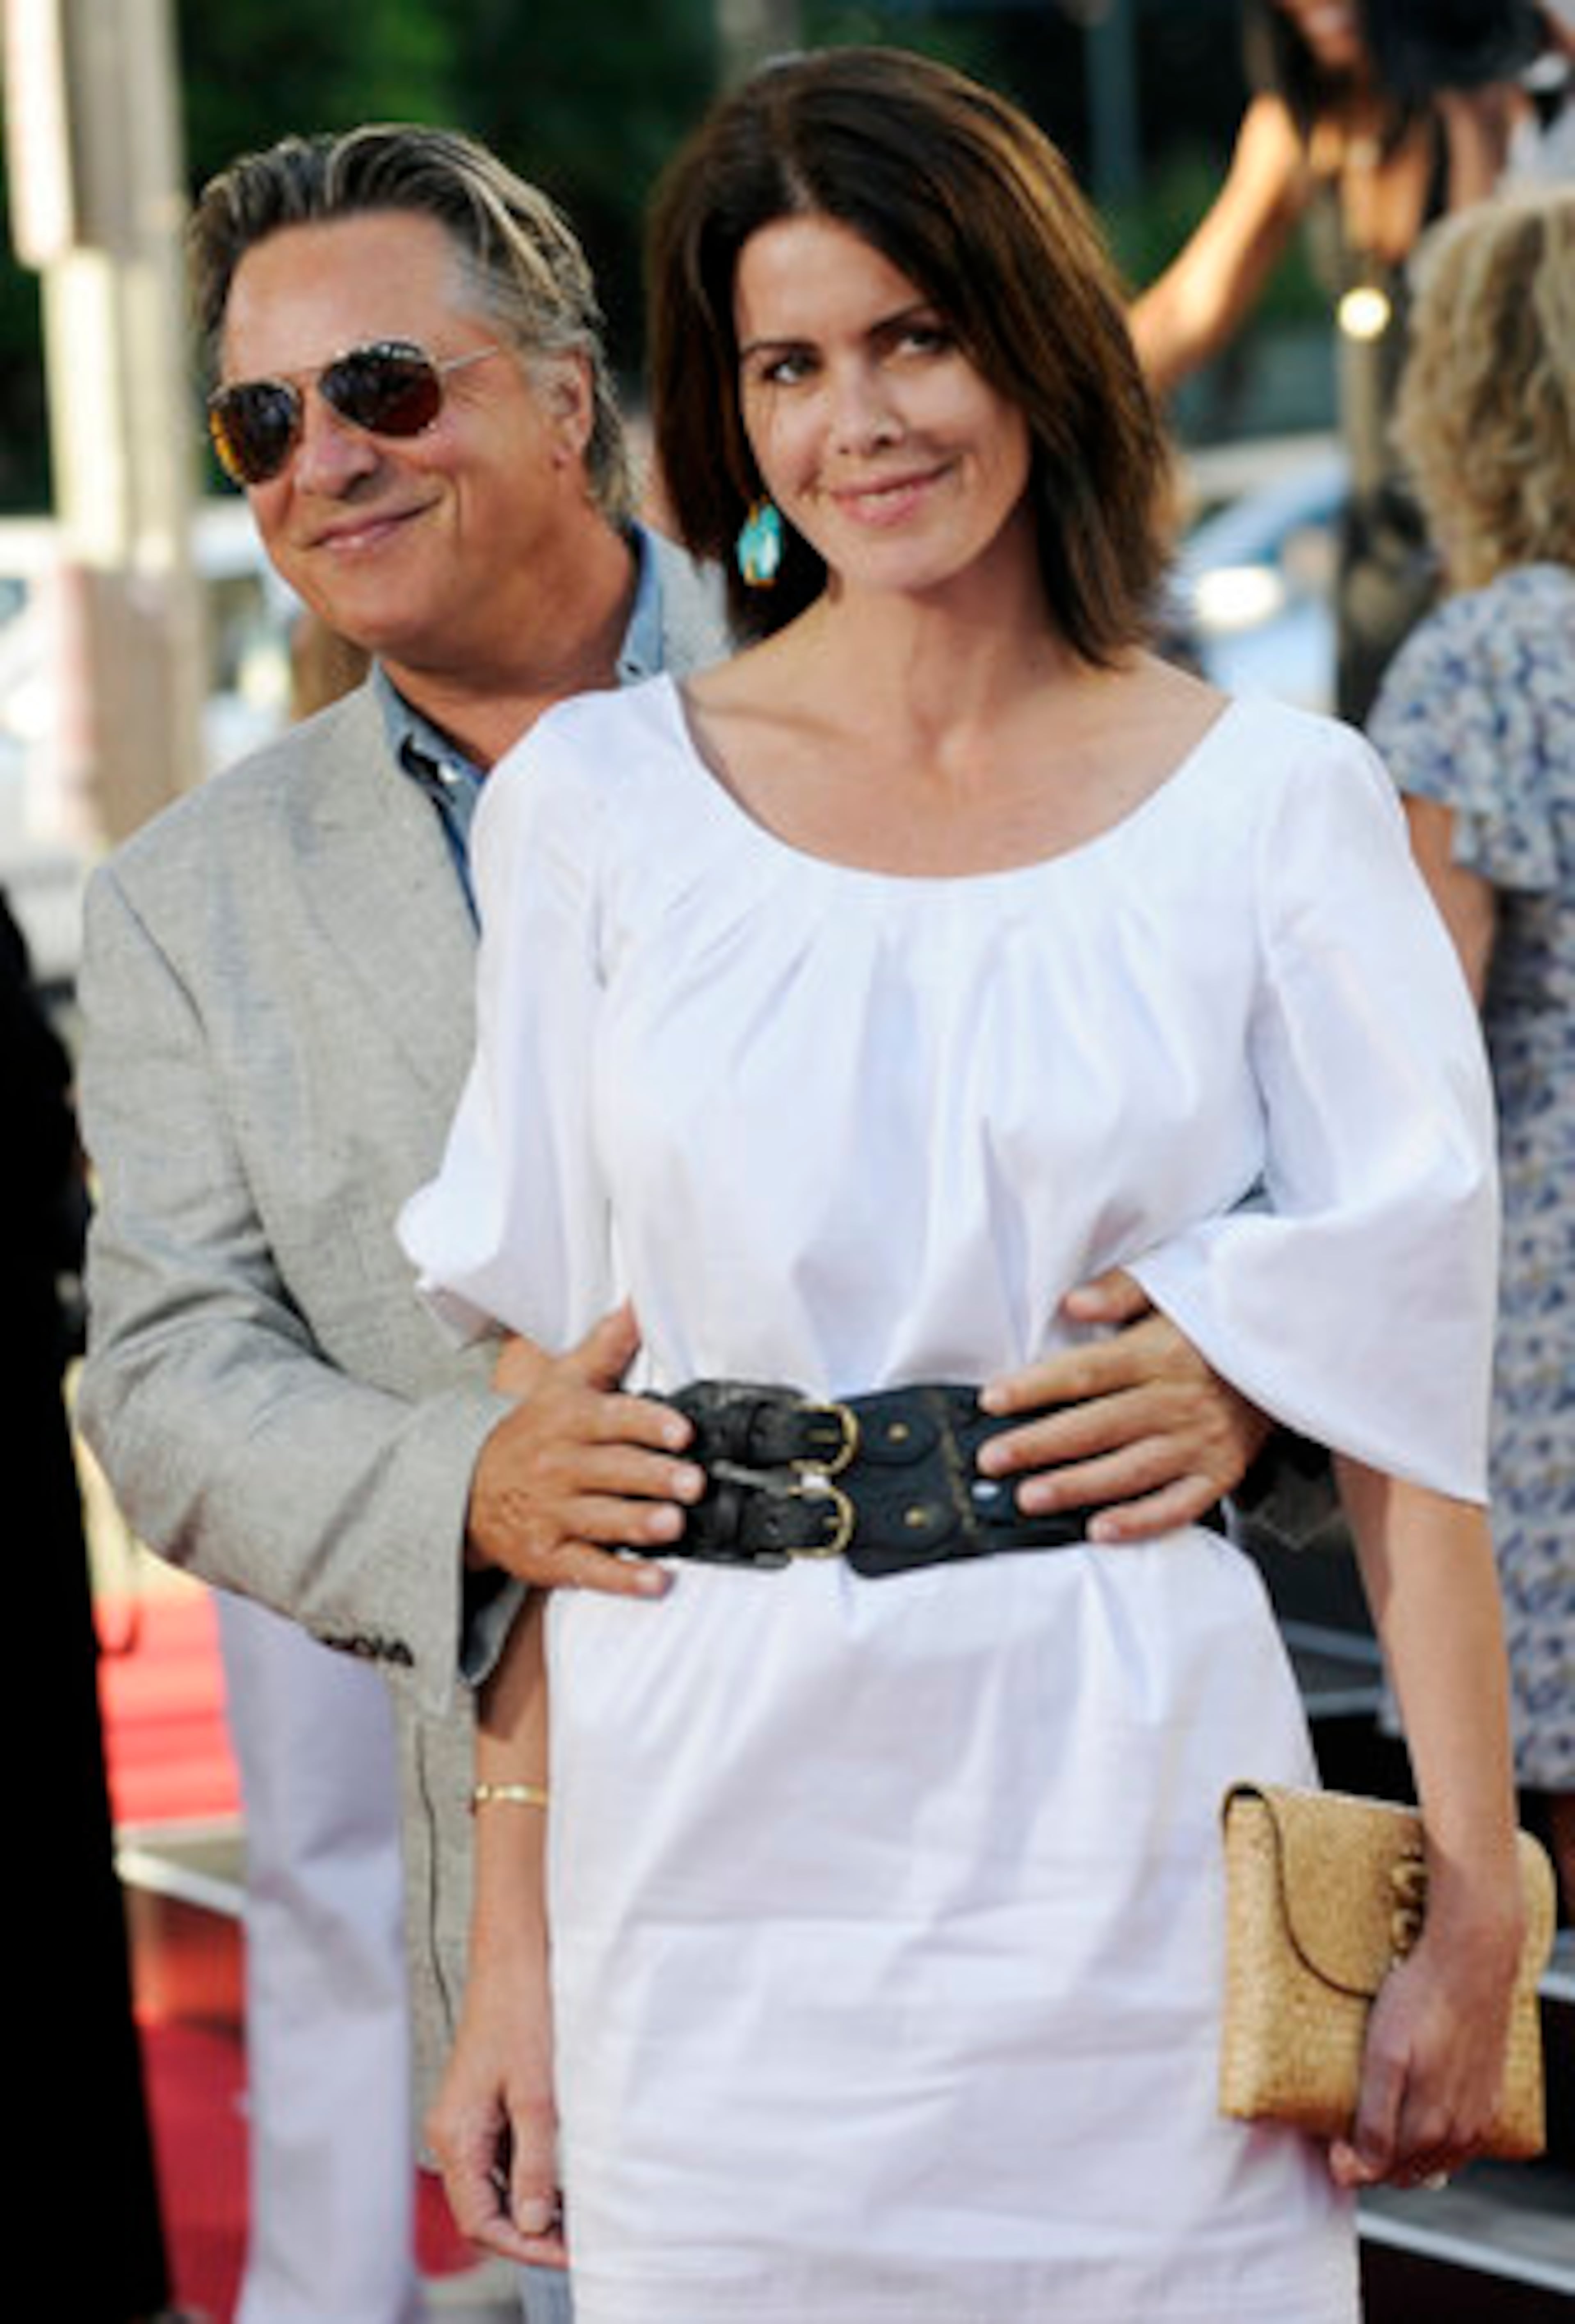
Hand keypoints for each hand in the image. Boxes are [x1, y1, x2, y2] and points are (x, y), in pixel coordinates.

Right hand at [426, 1940, 566, 2267]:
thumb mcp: (535, 2093)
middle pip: (484, 2208)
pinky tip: (562, 2181)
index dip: (523, 2246)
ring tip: (578, 2219)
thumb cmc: (521, 2010)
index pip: (480, 2219)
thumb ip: (533, 2162)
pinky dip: (531, 2176)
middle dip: (529, 2233)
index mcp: (455, 2134)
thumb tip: (533, 2223)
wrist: (516, 1954)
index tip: (569, 2254)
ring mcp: (468, 2119)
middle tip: (578, 2243)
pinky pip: (503, 2157)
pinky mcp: (484, 2104)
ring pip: (495, 2185)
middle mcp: (453, 2132)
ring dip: (532, 2206)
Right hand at [466, 1302, 702, 1595]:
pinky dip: (622, 1578)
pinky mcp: (548, 1556)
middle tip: (692, 1482)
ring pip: (600, 1519)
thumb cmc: (530, 1432)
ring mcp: (552, 1513)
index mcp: (568, 1421)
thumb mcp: (560, 1382)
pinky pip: (588, 1569)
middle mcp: (560, 1466)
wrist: (464, 1489)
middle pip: (611, 1470)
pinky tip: (655, 1582)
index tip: (681, 1430)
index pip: (610, 1418)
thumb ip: (605, 1346)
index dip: (647, 1424)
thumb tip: (639, 1302)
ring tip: (672, 1525)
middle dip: (653, 1476)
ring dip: (638, 1523)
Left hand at [977, 1269, 1269, 1540]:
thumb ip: (1121, 1289)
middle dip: (1039, 1444)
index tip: (992, 1399)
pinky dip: (1140, 1521)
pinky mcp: (1221, 1472)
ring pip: (1130, 1470)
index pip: (1086, 1371)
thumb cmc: (1216, 1324)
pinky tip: (1100, 1530)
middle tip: (991, 1459)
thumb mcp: (1173, 1288)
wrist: (1289, 1352)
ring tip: (1029, 1497)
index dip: (1036, 1386)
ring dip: (1077, 1487)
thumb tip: (1073, 1301)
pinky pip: (1178, 1504)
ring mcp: (1202, 1440)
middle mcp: (1179, 1399)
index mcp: (1160, 1351)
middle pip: (1098, 1425)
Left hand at [1328, 1905, 1522, 2190]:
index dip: (1350, 2158)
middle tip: (1351, 2119)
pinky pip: (1458, 2136)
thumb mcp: (1384, 2060)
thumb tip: (1354, 2171)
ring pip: (1433, 2157)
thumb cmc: (1420, 2004)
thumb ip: (1374, 2122)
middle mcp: (1460, 2135)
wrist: (1470, 1964)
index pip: (1380, 2171)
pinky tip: (1417, 2105)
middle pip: (1406, 2168)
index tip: (1331, 2134)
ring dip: (1404, 2145)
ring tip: (1380, 2110)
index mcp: (1430, 2130)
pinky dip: (1433, 2131)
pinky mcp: (1489, 2098)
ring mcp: (1479, 2119)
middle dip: (1376, 2155)